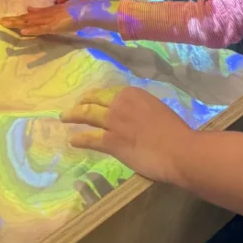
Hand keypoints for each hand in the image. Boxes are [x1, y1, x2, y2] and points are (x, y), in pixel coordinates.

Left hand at [0, 0, 117, 36]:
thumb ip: (41, 11)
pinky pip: (41, 29)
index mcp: (43, 13)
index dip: (13, 18)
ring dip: (17, 24)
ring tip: (5, 24)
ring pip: (29, 23)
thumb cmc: (71, 13)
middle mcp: (43, 16)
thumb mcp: (53, 12)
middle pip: (24, 19)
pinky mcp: (54, 26)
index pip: (25, 17)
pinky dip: (32, 31)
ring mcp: (48, 21)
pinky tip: (23, 32)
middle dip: (10, 20)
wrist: (84, 10)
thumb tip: (27, 9)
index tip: (2, 20)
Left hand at [62, 86, 191, 183]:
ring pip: (87, 115)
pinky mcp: (111, 141)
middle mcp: (119, 103)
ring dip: (73, 116)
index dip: (97, 97)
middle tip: (73, 107)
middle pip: (93, 101)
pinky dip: (79, 139)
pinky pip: (90, 138)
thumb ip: (140, 109)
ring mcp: (113, 122)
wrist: (179, 149)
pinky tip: (73, 141)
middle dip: (81, 103)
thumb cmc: (175, 131)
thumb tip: (134, 115)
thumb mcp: (156, 109)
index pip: (108, 93)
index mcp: (132, 93)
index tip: (91, 100)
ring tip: (64, 118)